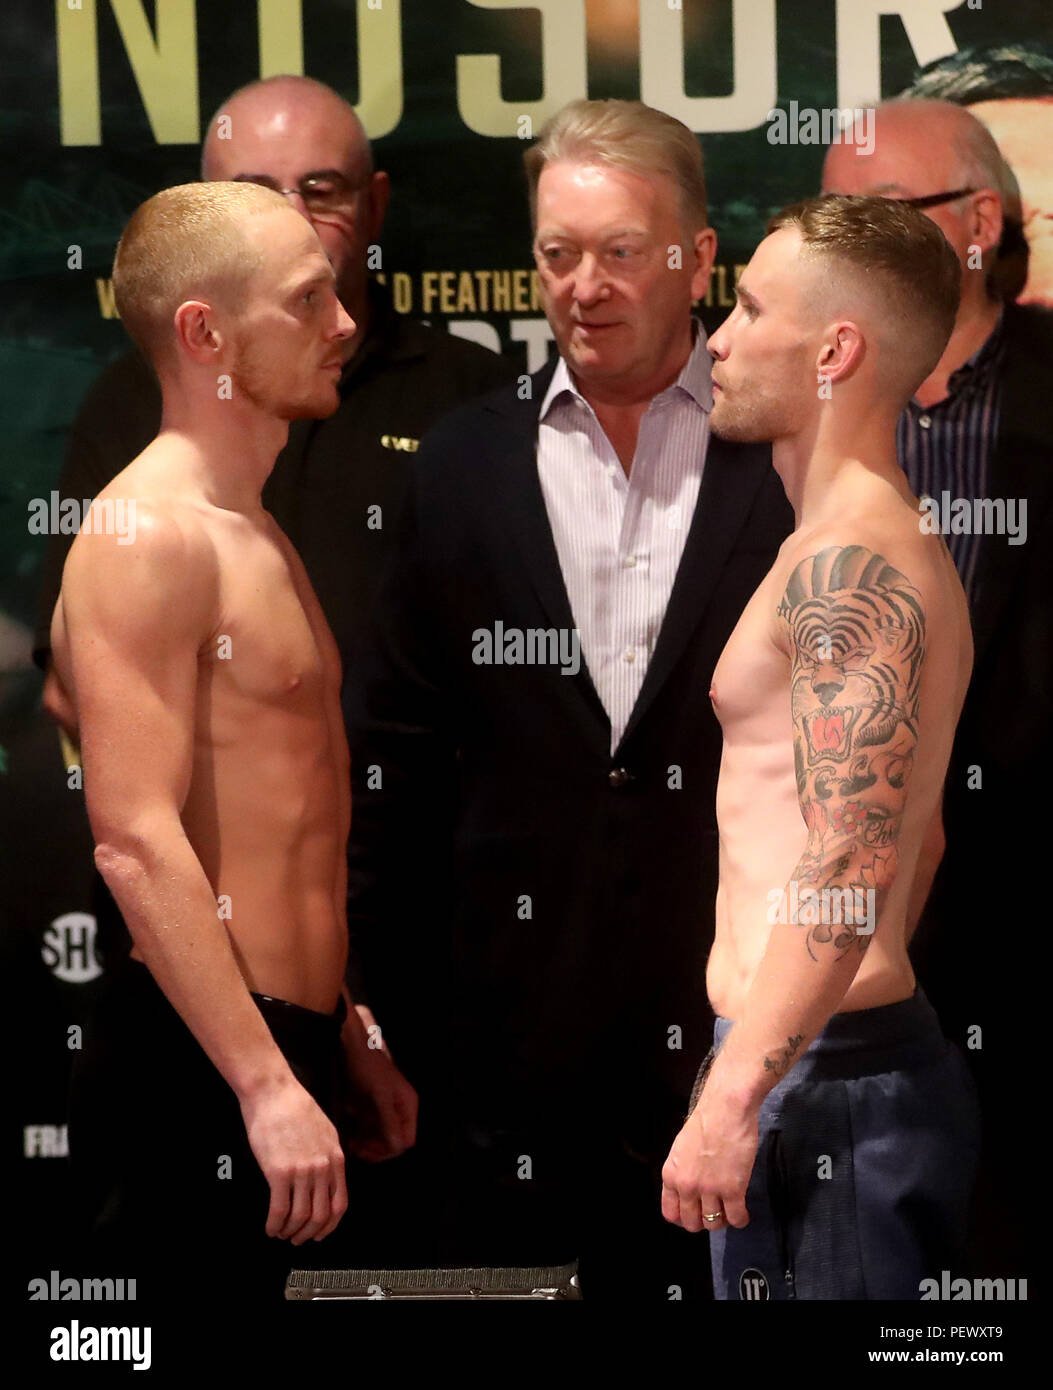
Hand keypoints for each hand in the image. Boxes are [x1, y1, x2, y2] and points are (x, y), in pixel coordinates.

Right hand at [239, 1078, 347, 1243]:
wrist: (274, 1093)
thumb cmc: (295, 1108)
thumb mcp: (325, 1130)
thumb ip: (329, 1155)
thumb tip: (328, 1178)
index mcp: (335, 1158)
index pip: (340, 1204)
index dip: (330, 1225)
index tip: (320, 1233)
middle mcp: (322, 1167)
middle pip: (321, 1215)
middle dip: (309, 1233)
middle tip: (297, 1239)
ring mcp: (302, 1170)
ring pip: (300, 1217)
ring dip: (290, 1231)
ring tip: (281, 1233)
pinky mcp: (279, 1172)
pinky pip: (280, 1210)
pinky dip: (275, 1225)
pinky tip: (270, 1227)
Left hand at [340, 1006, 417, 1160]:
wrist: (350, 1047)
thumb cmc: (367, 1069)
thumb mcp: (379, 1096)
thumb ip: (389, 1122)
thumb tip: (398, 1147)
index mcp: (408, 1106)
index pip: (406, 1140)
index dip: (389, 1149)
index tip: (367, 1150)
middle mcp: (400, 1109)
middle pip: (393, 1141)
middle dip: (375, 1148)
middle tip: (355, 1147)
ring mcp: (385, 1108)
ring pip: (380, 1137)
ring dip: (366, 1142)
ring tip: (350, 1142)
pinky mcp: (372, 1107)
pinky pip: (369, 1128)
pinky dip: (360, 1132)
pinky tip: (349, 1131)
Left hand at [660, 1082, 758, 1232]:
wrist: (726, 1108)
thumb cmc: (706, 1121)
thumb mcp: (682, 1149)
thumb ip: (683, 1172)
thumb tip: (690, 1190)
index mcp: (671, 1175)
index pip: (671, 1213)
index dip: (684, 1218)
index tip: (695, 1215)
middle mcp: (687, 1186)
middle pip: (692, 1223)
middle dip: (704, 1221)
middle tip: (715, 1212)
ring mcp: (709, 1190)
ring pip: (714, 1224)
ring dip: (723, 1220)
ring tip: (730, 1210)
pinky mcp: (732, 1189)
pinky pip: (736, 1219)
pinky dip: (740, 1219)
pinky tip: (743, 1212)